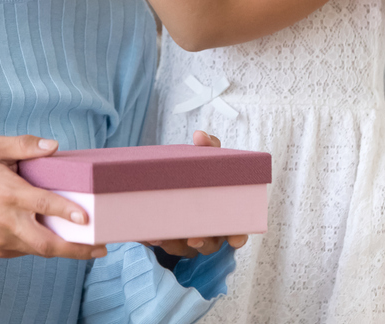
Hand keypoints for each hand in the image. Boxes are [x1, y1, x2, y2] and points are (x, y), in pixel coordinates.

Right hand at [0, 135, 107, 260]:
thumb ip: (24, 145)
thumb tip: (54, 146)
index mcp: (8, 193)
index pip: (41, 204)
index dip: (65, 211)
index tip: (86, 216)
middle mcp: (6, 220)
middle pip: (46, 243)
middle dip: (76, 249)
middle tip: (101, 247)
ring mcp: (2, 239)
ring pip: (40, 251)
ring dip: (66, 251)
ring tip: (91, 246)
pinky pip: (28, 250)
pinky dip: (45, 246)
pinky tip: (60, 240)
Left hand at [147, 130, 249, 257]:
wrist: (174, 180)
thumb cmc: (200, 173)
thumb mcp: (206, 158)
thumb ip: (209, 147)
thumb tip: (201, 136)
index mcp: (225, 213)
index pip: (238, 230)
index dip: (239, 236)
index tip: (235, 240)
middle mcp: (210, 230)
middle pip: (211, 244)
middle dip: (203, 242)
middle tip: (193, 238)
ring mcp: (190, 238)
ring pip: (185, 248)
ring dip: (173, 243)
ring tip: (160, 235)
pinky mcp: (170, 240)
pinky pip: (163, 243)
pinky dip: (155, 238)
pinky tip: (145, 232)